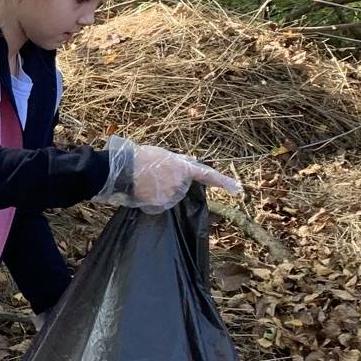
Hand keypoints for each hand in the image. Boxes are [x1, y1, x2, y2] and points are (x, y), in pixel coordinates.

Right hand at [96, 136, 240, 211]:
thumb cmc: (141, 158)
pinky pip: (160, 202)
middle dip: (172, 182)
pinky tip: (144, 189)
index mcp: (183, 168)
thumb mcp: (163, 154)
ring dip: (162, 189)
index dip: (224, 182)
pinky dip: (153, 197)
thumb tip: (191, 163)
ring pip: (171, 195)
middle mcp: (180, 184)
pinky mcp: (160, 205)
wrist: (123, 171)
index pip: (208, 175)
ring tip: (147, 180)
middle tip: (156, 173)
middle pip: (182, 186)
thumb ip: (180, 162)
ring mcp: (171, 196)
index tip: (237, 188)